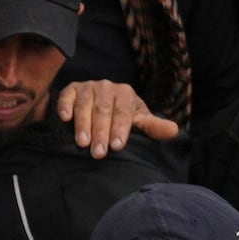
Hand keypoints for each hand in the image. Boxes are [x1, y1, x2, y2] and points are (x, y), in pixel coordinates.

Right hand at [54, 79, 175, 157]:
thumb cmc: (121, 118)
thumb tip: (174, 131)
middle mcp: (107, 87)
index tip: (117, 147)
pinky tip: (64, 119)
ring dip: (83, 124)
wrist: (97, 106)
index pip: (124, 112)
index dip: (120, 129)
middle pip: (103, 110)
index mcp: (125, 93)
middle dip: (101, 132)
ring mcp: (88, 87)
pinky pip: (67, 97)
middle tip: (98, 153)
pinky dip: (65, 106)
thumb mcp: (137, 121)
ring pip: (85, 105)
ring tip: (82, 144)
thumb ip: (153, 127)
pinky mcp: (71, 89)